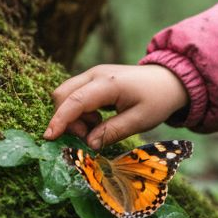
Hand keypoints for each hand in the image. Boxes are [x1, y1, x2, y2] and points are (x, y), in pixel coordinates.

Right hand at [43, 64, 188, 148]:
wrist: (168, 80)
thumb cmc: (157, 100)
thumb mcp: (140, 120)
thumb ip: (113, 131)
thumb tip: (88, 144)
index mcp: (109, 83)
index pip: (75, 101)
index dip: (60, 120)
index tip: (49, 137)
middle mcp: (96, 74)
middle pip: (62, 95)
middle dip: (67, 119)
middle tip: (89, 136)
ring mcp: (93, 74)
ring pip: (66, 94)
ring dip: (73, 116)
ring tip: (97, 126)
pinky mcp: (93, 79)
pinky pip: (75, 94)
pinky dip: (79, 110)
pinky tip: (98, 119)